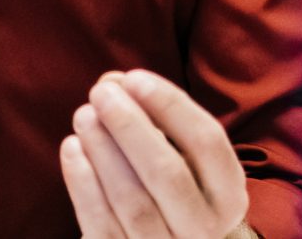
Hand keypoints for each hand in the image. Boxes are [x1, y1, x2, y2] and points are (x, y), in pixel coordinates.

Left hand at [60, 70, 252, 238]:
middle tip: (101, 93)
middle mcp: (205, 228)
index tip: (134, 78)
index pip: (207, 141)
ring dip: (103, 152)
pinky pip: (102, 225)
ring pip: (133, 202)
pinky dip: (83, 184)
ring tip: (84, 116)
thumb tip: (114, 83)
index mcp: (229, 194)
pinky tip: (72, 148)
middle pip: (167, 174)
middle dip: (130, 127)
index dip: (170, 105)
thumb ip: (154, 115)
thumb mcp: (181, 154)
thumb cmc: (174, 184)